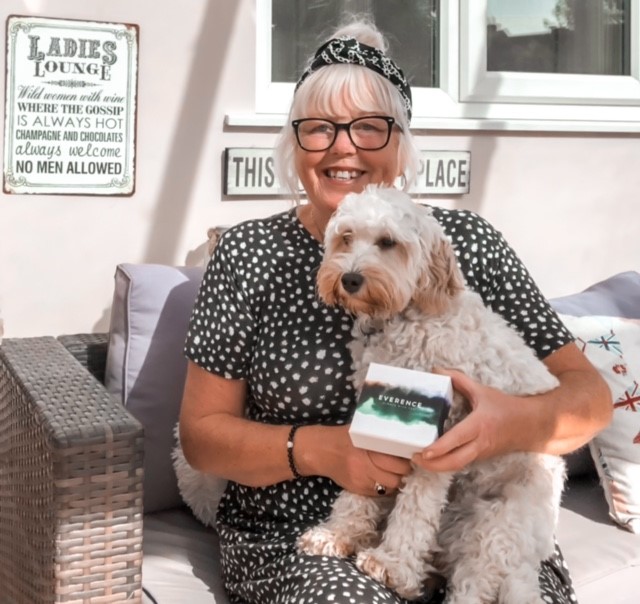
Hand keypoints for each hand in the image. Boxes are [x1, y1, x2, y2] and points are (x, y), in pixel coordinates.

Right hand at [316, 425, 412, 495]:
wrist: (320, 452)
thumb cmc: (342, 438)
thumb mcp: (361, 432)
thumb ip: (380, 436)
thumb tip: (403, 436)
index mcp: (367, 451)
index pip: (397, 462)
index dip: (407, 461)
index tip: (411, 456)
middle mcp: (365, 468)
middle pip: (396, 477)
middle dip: (404, 472)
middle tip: (406, 465)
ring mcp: (361, 482)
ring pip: (389, 488)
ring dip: (396, 481)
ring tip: (395, 472)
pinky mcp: (358, 491)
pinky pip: (379, 493)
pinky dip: (385, 487)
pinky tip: (383, 478)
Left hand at [412, 369, 532, 472]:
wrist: (530, 426)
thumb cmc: (505, 407)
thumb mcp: (482, 390)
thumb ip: (458, 380)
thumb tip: (436, 370)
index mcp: (479, 425)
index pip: (457, 439)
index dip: (440, 448)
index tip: (424, 452)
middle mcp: (479, 443)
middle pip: (455, 462)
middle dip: (433, 465)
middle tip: (414, 458)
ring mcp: (480, 453)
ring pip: (457, 466)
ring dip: (437, 467)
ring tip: (418, 460)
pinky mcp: (480, 458)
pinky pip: (461, 464)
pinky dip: (446, 464)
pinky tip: (433, 460)